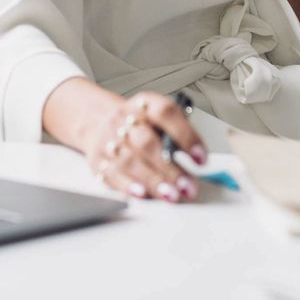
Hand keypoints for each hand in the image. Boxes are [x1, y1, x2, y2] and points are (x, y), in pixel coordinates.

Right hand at [84, 91, 206, 201]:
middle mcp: (125, 119)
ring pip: (131, 161)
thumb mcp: (157, 118)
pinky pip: (112, 174)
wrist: (100, 121)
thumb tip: (196, 158)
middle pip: (147, 142)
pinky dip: (128, 186)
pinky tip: (142, 194)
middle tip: (188, 185)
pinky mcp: (98, 160)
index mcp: (144, 104)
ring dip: (153, 181)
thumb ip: (175, 133)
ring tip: (172, 195)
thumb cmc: (138, 124)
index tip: (201, 158)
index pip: (166, 113)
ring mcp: (109, 139)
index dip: (185, 135)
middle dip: (170, 167)